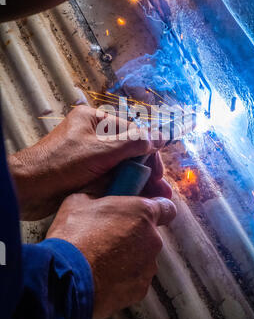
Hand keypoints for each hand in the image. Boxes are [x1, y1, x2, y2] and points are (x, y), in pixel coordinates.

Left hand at [8, 105, 168, 219]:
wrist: (28, 189)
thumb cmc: (60, 164)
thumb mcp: (101, 150)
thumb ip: (133, 143)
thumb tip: (160, 137)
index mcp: (95, 120)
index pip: (132, 132)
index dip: (148, 152)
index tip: (159, 173)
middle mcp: (93, 136)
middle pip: (128, 151)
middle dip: (145, 170)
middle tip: (159, 190)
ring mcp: (89, 156)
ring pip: (120, 167)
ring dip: (136, 181)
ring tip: (153, 198)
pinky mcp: (85, 174)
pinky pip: (109, 178)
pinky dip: (122, 187)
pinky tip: (135, 199)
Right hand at [46, 193, 176, 318]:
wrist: (66, 280)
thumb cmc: (74, 236)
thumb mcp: (79, 201)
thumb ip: (100, 193)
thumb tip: (103, 188)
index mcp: (143, 213)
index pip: (167, 208)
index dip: (155, 210)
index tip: (138, 214)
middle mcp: (153, 239)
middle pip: (149, 235)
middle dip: (133, 235)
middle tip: (107, 237)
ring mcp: (148, 267)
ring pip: (142, 259)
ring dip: (127, 258)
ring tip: (99, 260)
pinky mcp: (140, 291)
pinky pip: (133, 280)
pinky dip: (122, 279)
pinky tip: (100, 277)